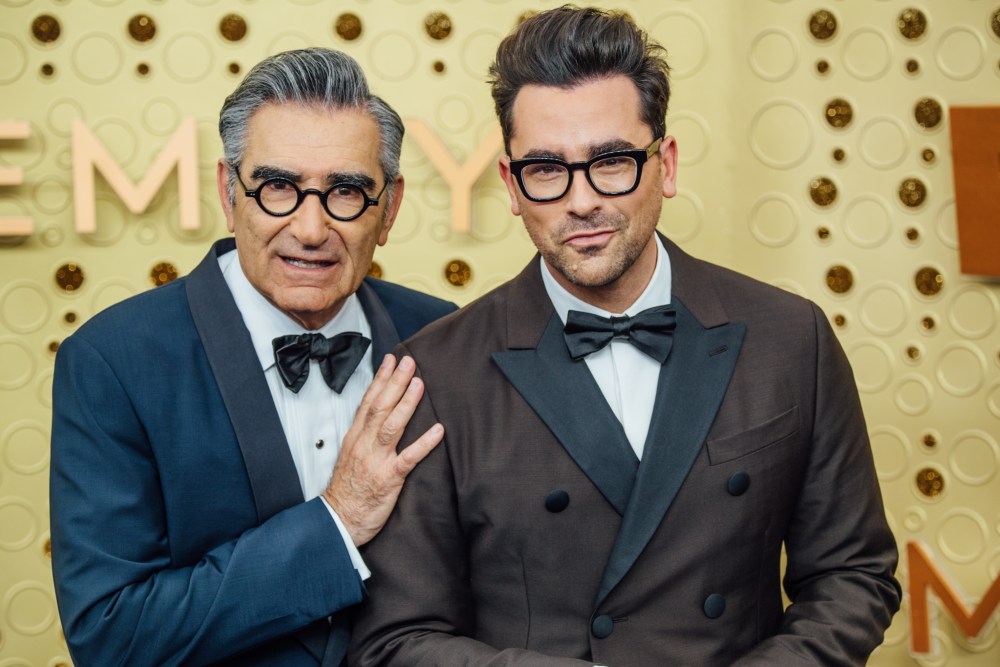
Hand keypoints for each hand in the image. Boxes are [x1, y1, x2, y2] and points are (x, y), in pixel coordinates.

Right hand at [324, 354, 443, 545]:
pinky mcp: (389, 479)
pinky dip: (424, 443)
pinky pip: (409, 458)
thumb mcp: (350, 456)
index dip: (380, 379)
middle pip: (380, 407)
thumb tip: (377, 414)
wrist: (338, 520)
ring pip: (392, 426)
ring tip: (419, 384)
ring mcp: (376, 461)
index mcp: (355, 438)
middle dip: (395, 382)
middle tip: (409, 361)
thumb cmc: (346, 490)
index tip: (391, 360)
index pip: (368, 401)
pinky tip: (438, 430)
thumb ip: (364, 435)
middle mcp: (365, 445)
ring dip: (407, 404)